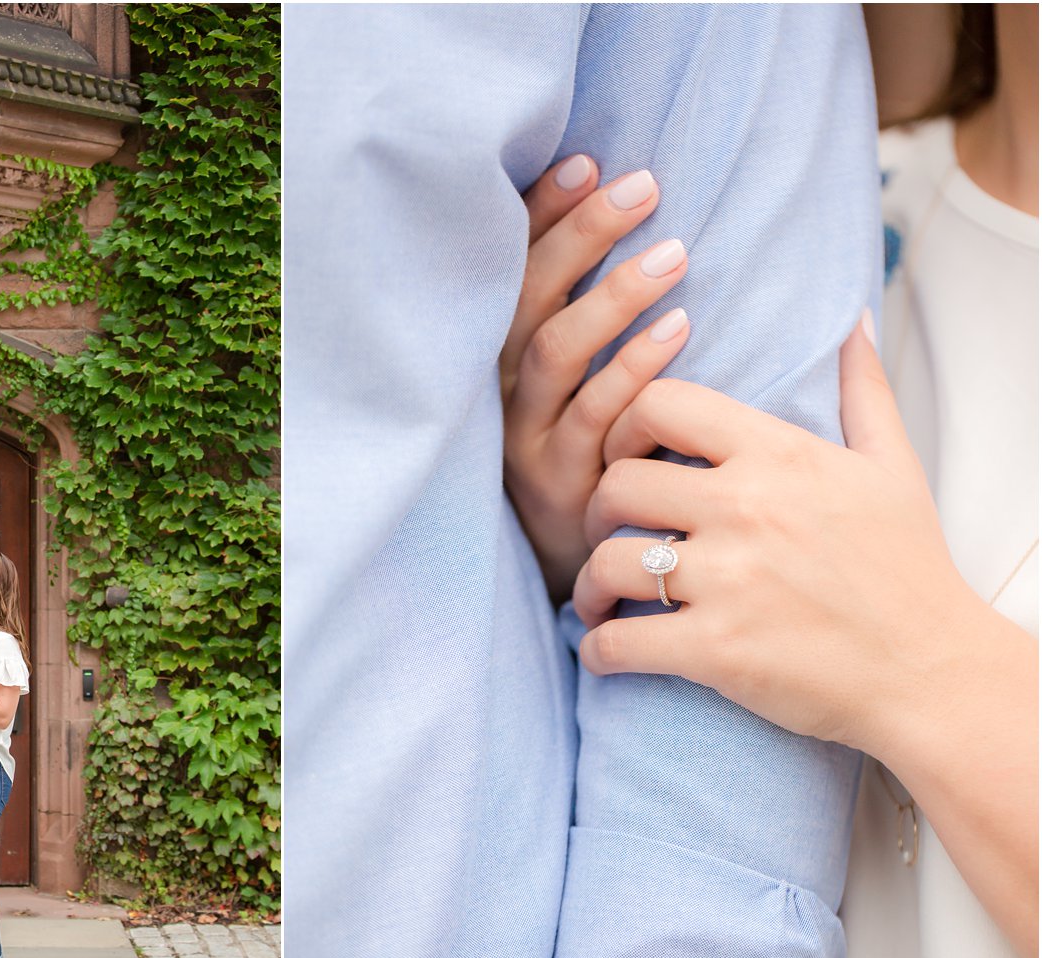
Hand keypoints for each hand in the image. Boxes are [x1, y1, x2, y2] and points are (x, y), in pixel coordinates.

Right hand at [502, 157, 691, 601]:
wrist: (584, 572)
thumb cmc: (599, 458)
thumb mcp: (582, 389)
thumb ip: (596, 320)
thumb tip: (641, 221)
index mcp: (502, 360)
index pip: (512, 271)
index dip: (543, 216)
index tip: (588, 162)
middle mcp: (500, 394)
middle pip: (526, 302)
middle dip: (578, 237)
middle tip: (642, 187)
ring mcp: (525, 441)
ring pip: (554, 353)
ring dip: (611, 296)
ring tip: (673, 252)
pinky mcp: (559, 486)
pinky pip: (595, 418)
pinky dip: (635, 368)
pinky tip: (680, 328)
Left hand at [572, 315, 980, 755]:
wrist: (934, 672)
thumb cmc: (910, 570)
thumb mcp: (892, 468)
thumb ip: (863, 391)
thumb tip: (854, 323)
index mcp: (777, 455)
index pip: (660, 403)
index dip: (623, 429)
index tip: (625, 462)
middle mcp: (746, 507)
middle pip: (616, 484)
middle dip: (594, 513)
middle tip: (605, 536)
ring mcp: (729, 579)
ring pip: (606, 562)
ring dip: (588, 586)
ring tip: (598, 602)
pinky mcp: (717, 649)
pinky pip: (617, 642)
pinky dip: (597, 651)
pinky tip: (605, 652)